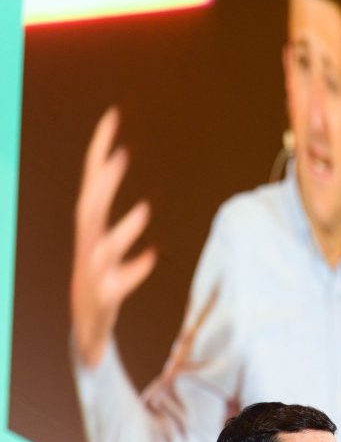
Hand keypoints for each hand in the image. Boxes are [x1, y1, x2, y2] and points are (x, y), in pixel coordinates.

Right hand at [71, 106, 156, 365]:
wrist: (87, 325)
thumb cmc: (99, 276)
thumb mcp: (104, 239)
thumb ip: (110, 199)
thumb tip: (118, 157)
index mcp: (88, 227)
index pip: (91, 180)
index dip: (99, 148)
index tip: (113, 116)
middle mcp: (87, 245)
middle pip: (90, 209)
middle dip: (103, 185)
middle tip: (121, 156)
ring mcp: (94, 271)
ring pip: (104, 248)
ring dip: (123, 230)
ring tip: (146, 210)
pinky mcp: (105, 296)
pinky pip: (120, 282)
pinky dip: (135, 269)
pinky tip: (153, 257)